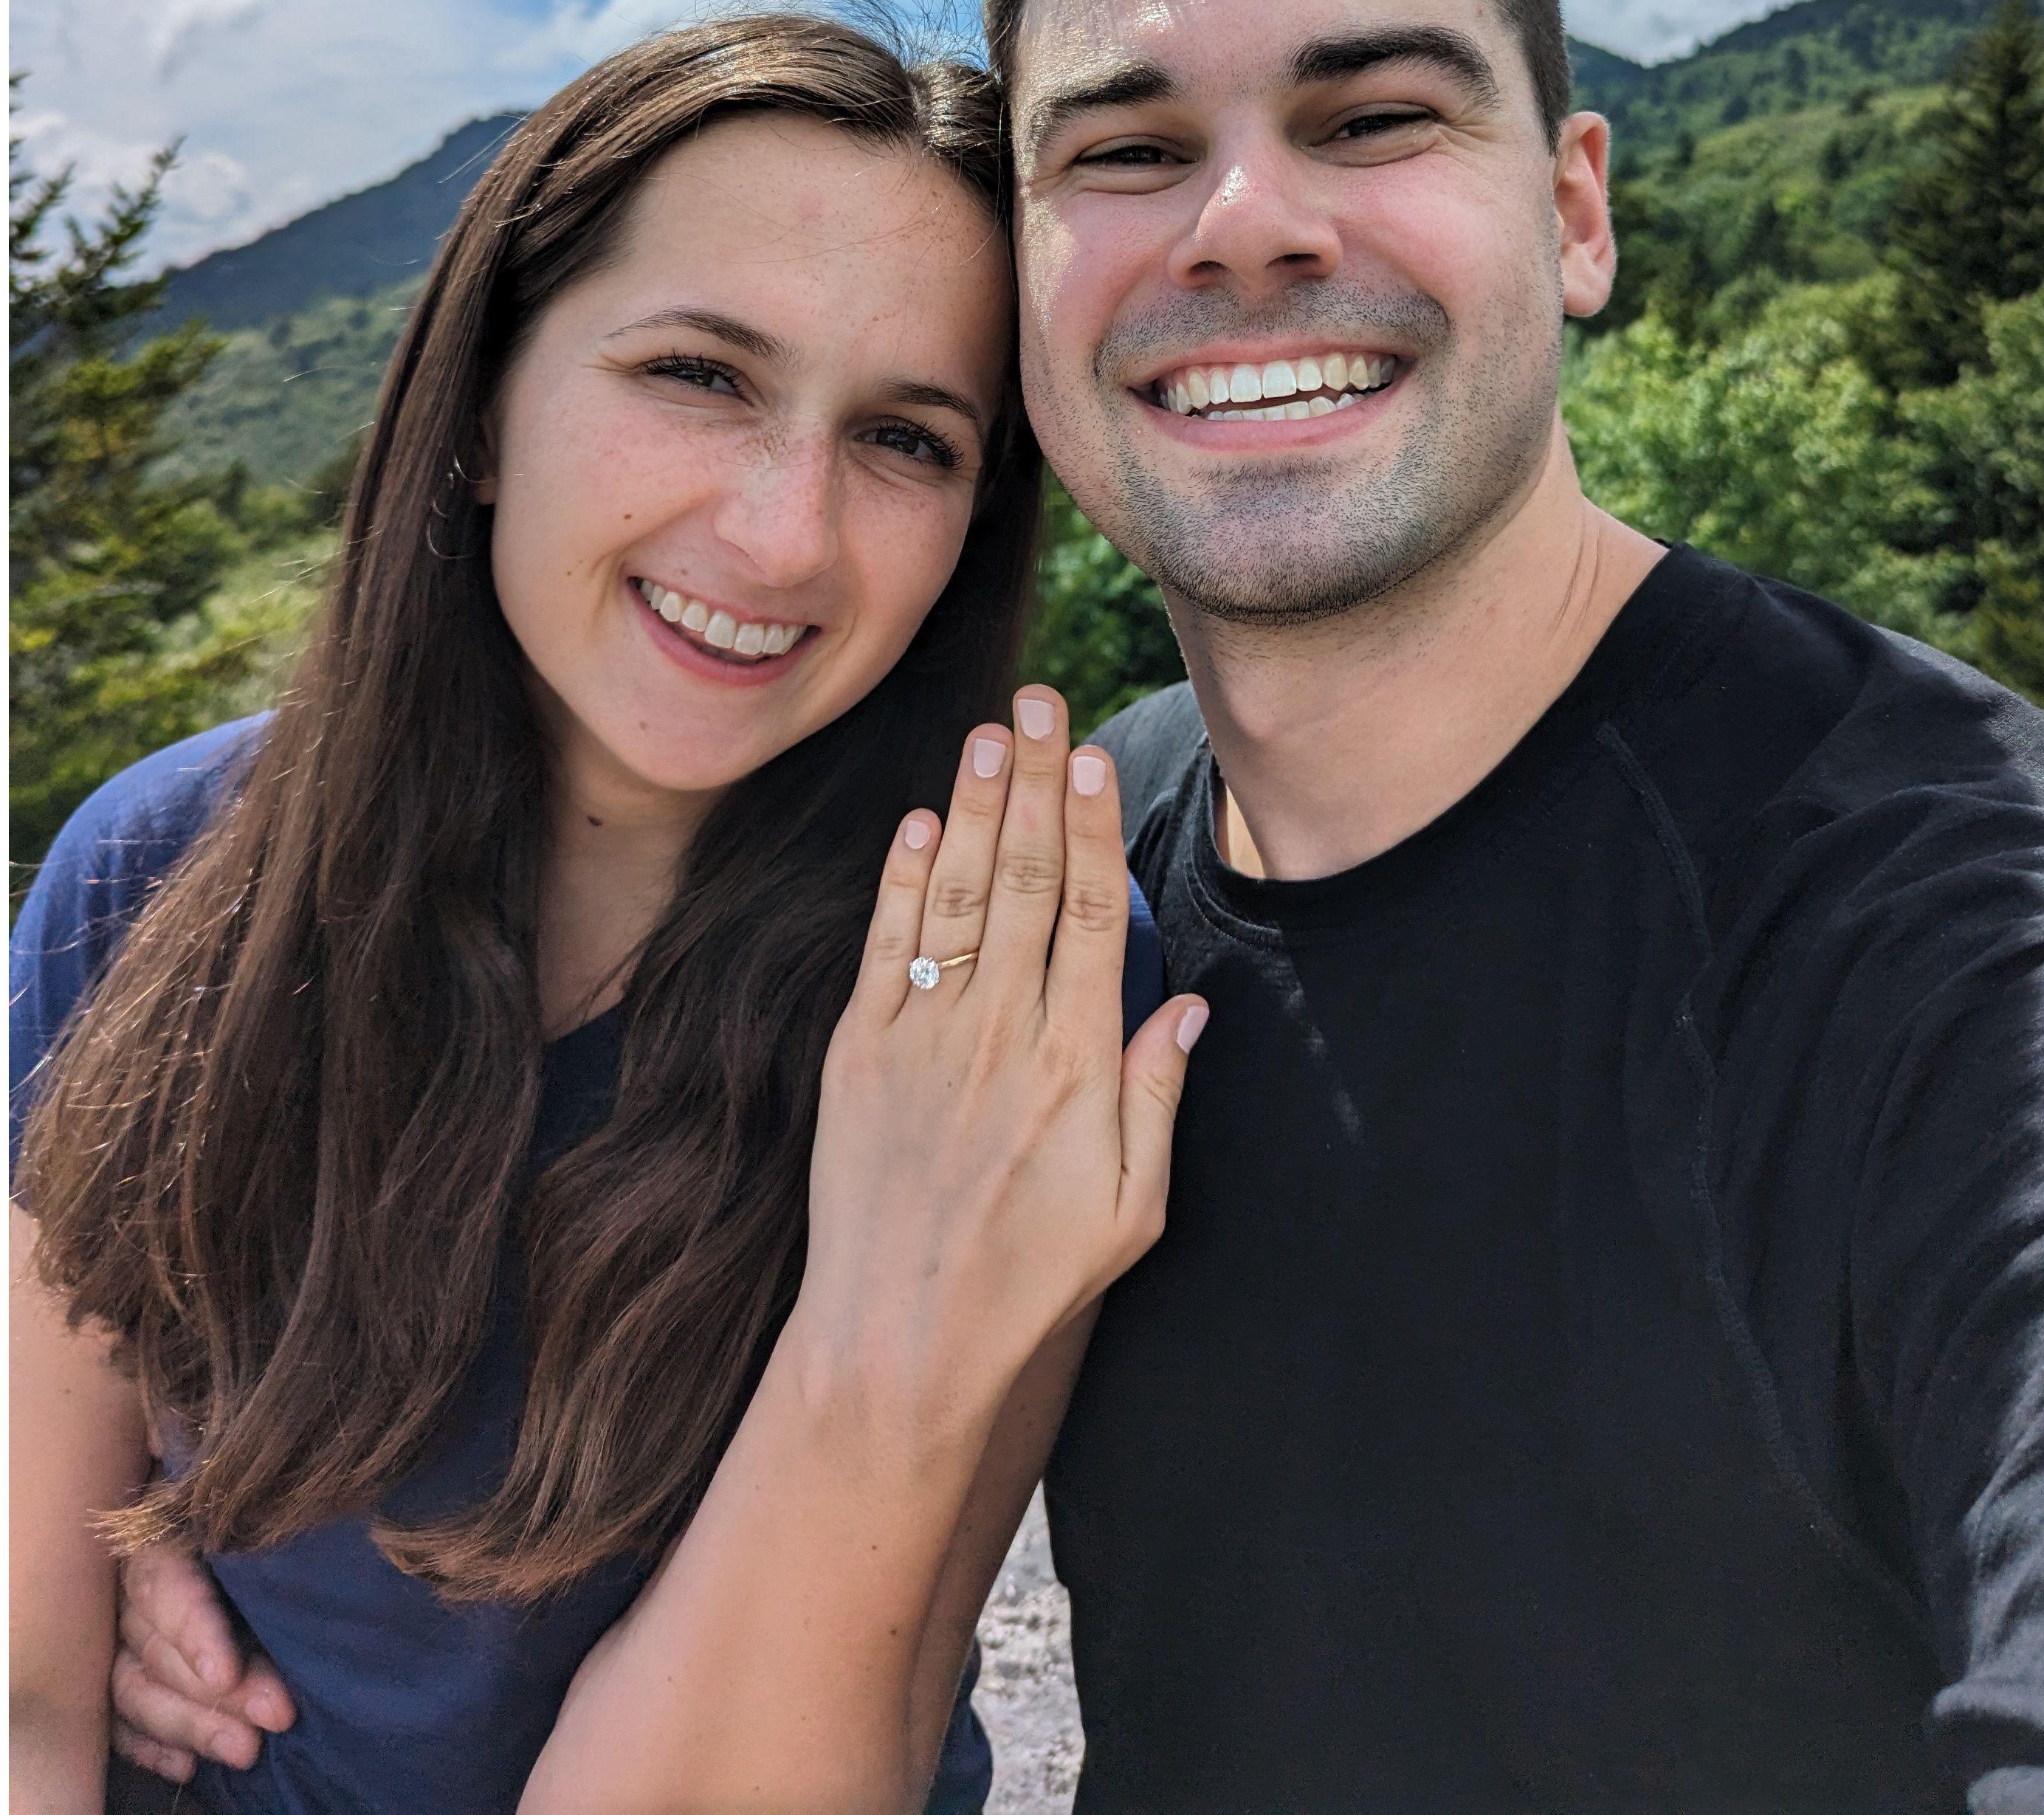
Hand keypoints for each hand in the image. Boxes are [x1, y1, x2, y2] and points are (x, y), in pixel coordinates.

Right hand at [110, 1539, 294, 1782]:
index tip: (228, 1673)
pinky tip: (188, 1768)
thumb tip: (292, 1612)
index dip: (194, 1632)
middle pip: (158, 1649)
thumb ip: (261, 1564)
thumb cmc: (256, 1526)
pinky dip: (152, 1750)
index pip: (165, 1586)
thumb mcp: (255, 1533)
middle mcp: (125, 1592)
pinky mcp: (115, 1680)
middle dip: (216, 1693)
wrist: (242, 1523)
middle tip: (275, 1716)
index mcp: (158, 1538)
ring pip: (136, 1691)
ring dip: (192, 1727)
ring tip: (245, 1752)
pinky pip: (119, 1724)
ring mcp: (113, 1641)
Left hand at [798, 684, 1204, 1453]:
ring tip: (990, 730)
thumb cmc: (1028, 1283)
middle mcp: (999, 1037)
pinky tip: (919, 818)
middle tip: (1042, 699)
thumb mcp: (1133, 1211)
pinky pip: (885, 947)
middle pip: (1024, 881)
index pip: (1090, 916)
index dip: (1094, 827)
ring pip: (955, 895)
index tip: (1096, 755)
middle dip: (1037, 782)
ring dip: (974, 804)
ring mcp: (922, 1039)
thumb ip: (1159, 1100)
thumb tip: (1186, 1005)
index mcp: (1074, 1069)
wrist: (898, 1344)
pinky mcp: (858, 1054)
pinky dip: (900, 877)